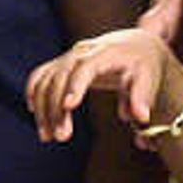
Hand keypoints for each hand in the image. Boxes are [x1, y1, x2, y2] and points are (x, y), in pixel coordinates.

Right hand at [26, 28, 178, 142]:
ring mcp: (69, 56)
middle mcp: (82, 51)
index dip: (75, 85)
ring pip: (46, 79)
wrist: (135, 45)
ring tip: (48, 136)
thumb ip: (142, 97)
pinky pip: (40, 76)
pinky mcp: (61, 63)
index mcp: (105, 52)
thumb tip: (140, 117)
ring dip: (42, 108)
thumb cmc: (143, 64)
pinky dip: (34, 93)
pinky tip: (34, 112)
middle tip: (61, 137)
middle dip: (56, 108)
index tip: (68, 106)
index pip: (86, 67)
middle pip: (61, 76)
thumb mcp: (149, 78)